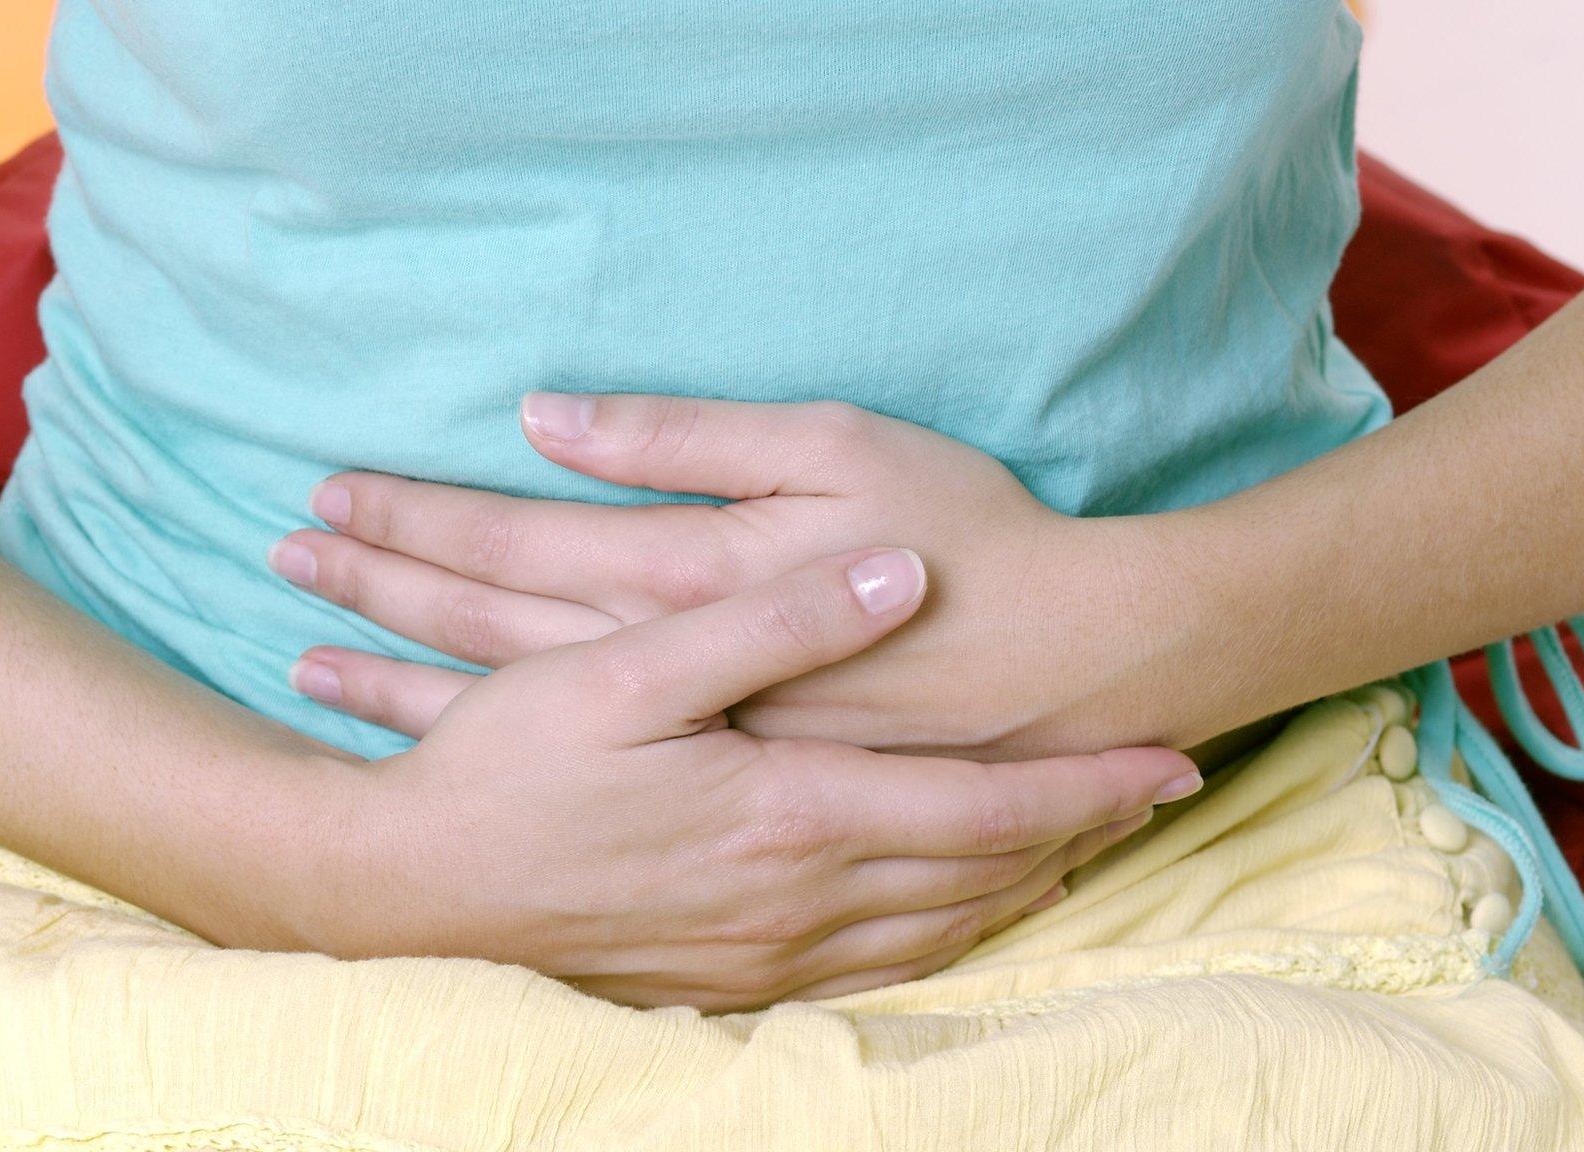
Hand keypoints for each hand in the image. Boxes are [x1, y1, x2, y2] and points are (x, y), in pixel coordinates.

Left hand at [272, 394, 1197, 759]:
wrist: (1067, 671)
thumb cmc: (961, 543)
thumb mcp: (831, 449)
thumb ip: (685, 439)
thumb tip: (549, 419)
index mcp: (679, 581)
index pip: (507, 544)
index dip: (410, 519)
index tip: (325, 495)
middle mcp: (663, 674)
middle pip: (478, 628)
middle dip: (373, 592)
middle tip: (282, 557)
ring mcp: (690, 745)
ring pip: (504, 708)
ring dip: (394, 678)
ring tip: (304, 660)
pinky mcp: (725, 785)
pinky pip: (571, 776)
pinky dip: (483, 751)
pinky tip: (426, 747)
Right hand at [324, 546, 1197, 1009]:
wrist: (411, 891)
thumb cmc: (512, 770)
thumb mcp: (634, 668)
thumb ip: (776, 617)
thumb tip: (900, 575)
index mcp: (793, 814)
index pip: (987, 813)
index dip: (1089, 790)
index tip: (1172, 761)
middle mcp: (800, 901)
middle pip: (983, 878)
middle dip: (1078, 837)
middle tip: (1154, 798)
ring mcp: (765, 954)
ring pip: (939, 931)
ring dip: (1020, 888)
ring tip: (1080, 844)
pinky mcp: (727, 979)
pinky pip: (876, 972)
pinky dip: (943, 937)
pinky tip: (953, 913)